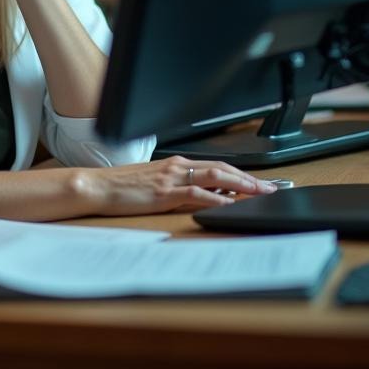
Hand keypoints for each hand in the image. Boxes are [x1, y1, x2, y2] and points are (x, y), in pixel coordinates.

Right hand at [75, 155, 277, 215]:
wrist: (96, 186)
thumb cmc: (120, 187)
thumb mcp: (152, 183)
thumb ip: (177, 186)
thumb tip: (204, 196)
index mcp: (175, 163)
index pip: (216, 166)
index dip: (240, 174)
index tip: (259, 182)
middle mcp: (176, 167)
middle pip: (222, 169)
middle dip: (249, 179)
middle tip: (272, 188)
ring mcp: (171, 179)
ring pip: (215, 177)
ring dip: (241, 186)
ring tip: (260, 194)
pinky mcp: (164, 193)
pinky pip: (196, 194)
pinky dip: (216, 199)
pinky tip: (230, 205)